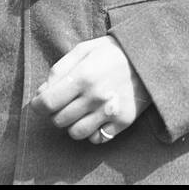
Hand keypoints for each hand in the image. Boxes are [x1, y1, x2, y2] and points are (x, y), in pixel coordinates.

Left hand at [32, 36, 150, 144]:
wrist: (150, 57)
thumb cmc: (112, 51)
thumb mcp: (84, 50)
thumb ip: (59, 70)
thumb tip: (41, 93)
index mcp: (83, 76)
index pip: (47, 103)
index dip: (38, 105)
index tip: (39, 103)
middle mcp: (95, 96)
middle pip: (59, 120)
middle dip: (56, 113)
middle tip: (64, 104)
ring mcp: (110, 111)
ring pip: (76, 133)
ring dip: (72, 124)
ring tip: (79, 112)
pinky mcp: (123, 121)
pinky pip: (97, 139)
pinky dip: (92, 133)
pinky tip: (95, 119)